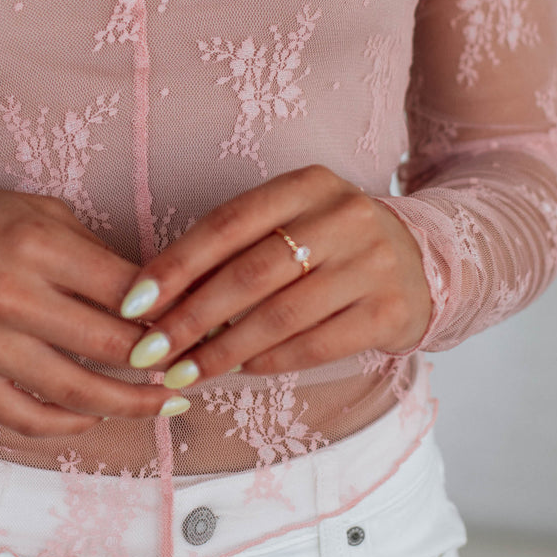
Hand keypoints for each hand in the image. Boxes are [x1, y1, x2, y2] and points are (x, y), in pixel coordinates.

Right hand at [0, 183, 189, 437]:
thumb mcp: (38, 211)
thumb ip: (94, 253)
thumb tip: (154, 297)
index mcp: (34, 243)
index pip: (127, 291)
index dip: (171, 313)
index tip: (194, 325)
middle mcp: (9, 295)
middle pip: (112, 347)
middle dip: (162, 364)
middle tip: (191, 369)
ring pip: (77, 393)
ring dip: (131, 405)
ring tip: (163, 405)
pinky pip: (27, 418)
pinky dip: (69, 424)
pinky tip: (94, 416)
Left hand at [115, 164, 433, 385]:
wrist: (423, 261)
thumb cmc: (329, 243)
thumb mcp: (290, 223)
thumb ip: (234, 248)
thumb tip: (157, 297)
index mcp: (309, 184)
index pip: (228, 223)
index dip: (175, 264)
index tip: (133, 302)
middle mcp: (344, 216)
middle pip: (250, 273)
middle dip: (190, 318)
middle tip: (148, 352)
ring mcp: (373, 263)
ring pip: (280, 315)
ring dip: (223, 351)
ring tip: (184, 373)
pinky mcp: (391, 310)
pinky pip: (316, 344)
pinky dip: (270, 361)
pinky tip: (240, 371)